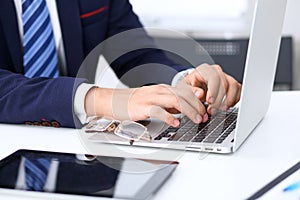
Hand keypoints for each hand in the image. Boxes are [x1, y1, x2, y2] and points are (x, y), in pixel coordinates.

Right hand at [84, 84, 207, 126]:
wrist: (116, 100)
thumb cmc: (137, 102)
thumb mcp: (157, 100)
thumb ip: (171, 104)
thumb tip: (187, 109)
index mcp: (164, 89)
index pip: (185, 91)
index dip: (198, 100)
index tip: (206, 109)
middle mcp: (160, 91)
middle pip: (184, 95)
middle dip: (197, 106)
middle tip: (205, 116)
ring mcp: (151, 98)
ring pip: (175, 101)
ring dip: (189, 110)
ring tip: (197, 119)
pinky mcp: (143, 106)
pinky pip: (159, 110)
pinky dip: (169, 117)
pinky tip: (176, 122)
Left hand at [183, 63, 241, 114]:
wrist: (192, 90)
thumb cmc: (187, 89)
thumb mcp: (184, 89)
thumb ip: (191, 91)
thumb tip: (200, 93)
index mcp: (204, 70)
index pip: (214, 77)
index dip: (213, 90)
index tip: (210, 101)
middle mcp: (216, 72)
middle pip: (225, 82)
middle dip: (219, 99)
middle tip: (212, 110)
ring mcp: (225, 78)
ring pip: (234, 86)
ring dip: (228, 100)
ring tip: (220, 109)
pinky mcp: (231, 86)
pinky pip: (239, 91)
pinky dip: (234, 100)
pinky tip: (226, 106)